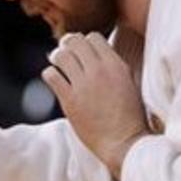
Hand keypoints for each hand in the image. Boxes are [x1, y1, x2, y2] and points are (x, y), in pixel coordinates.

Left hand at [42, 32, 149, 178]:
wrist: (124, 143)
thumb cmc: (130, 117)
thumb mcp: (130, 83)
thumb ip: (115, 67)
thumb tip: (101, 55)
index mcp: (116, 65)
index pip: (93, 37)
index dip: (86, 42)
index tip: (83, 50)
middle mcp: (98, 71)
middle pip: (75, 41)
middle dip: (69, 45)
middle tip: (67, 51)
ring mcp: (82, 85)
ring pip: (61, 55)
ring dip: (57, 56)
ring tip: (58, 63)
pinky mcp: (69, 100)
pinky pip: (51, 76)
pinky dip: (50, 74)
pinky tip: (54, 79)